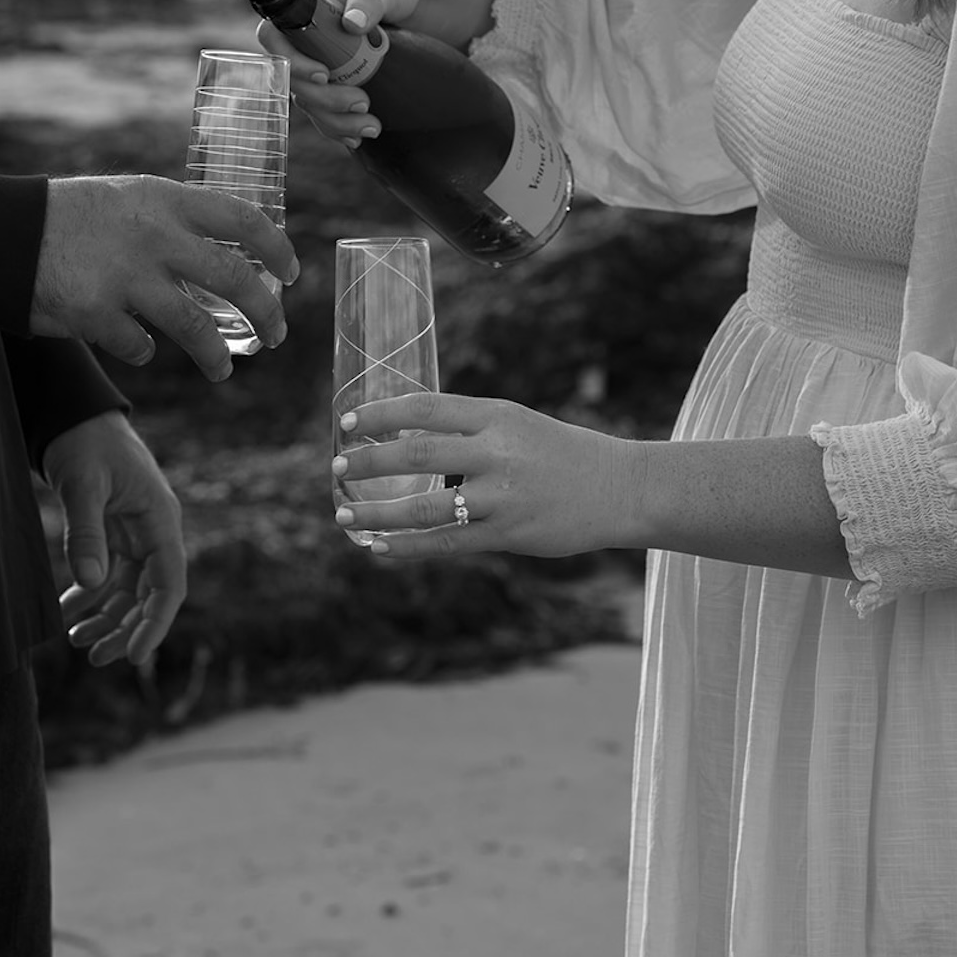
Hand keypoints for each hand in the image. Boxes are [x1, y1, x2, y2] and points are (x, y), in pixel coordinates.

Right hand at [30, 174, 298, 377]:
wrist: (0, 233)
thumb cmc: (70, 218)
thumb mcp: (129, 199)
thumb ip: (175, 222)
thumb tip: (229, 252)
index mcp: (165, 201)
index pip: (243, 218)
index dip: (277, 248)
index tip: (292, 273)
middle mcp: (153, 236)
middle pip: (235, 279)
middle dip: (267, 313)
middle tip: (277, 335)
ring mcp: (125, 277)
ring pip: (197, 328)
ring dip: (217, 356)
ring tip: (223, 370)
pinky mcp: (96, 314)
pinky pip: (140, 347)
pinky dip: (144, 351)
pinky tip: (140, 347)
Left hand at [42, 411, 186, 666]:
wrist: (73, 412)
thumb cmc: (84, 441)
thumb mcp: (83, 484)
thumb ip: (85, 534)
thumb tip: (89, 585)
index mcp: (160, 520)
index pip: (169, 585)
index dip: (154, 624)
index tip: (132, 657)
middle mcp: (154, 531)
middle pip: (149, 595)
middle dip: (125, 629)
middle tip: (94, 658)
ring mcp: (135, 533)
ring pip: (129, 590)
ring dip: (106, 617)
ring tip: (76, 641)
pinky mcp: (115, 531)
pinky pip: (108, 574)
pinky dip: (89, 595)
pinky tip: (65, 612)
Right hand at [254, 0, 423, 147]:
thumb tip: (353, 23)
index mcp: (302, 3)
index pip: (273, 35)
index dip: (290, 61)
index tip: (323, 74)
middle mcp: (300, 34)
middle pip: (290, 77)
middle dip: (323, 98)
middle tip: (362, 103)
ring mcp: (313, 58)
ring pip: (307, 99)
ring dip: (334, 120)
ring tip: (372, 126)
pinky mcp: (331, 78)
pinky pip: (323, 109)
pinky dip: (338, 127)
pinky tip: (357, 137)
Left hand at [330, 390, 641, 559]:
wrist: (621, 488)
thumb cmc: (561, 453)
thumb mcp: (516, 423)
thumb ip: (468, 429)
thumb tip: (402, 437)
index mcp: (498, 415)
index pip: (427, 407)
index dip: (380, 413)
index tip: (345, 420)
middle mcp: (498, 453)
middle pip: (419, 453)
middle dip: (369, 460)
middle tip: (336, 466)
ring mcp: (503, 497)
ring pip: (426, 507)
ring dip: (378, 513)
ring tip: (344, 514)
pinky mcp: (509, 534)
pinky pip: (448, 543)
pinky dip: (408, 548)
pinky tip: (379, 549)